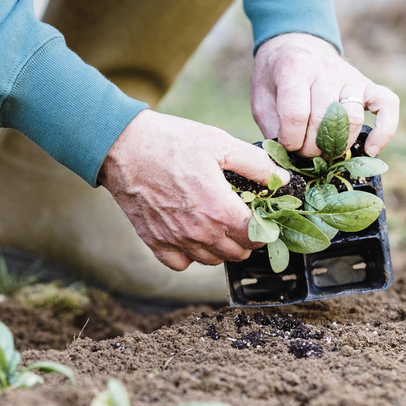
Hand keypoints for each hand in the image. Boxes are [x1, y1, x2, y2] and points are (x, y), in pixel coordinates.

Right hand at [98, 110, 287, 270]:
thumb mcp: (220, 143)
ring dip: (222, 248)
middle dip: (247, 239)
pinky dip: (190, 256)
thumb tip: (281, 179)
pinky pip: (180, 264)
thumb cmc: (172, 141)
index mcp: (219, 209)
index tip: (264, 216)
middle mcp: (199, 232)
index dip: (267, 228)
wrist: (124, 147)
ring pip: (212, 261)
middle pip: (237, 253)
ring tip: (220, 225)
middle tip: (244, 219)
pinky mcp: (155, 241)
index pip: (256, 236)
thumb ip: (256, 164)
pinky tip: (192, 235)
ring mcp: (176, 240)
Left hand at [252, 33, 400, 157]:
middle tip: (303, 153)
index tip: (286, 145)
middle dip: (312, 148)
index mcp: (295, 68)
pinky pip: (387, 105)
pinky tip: (370, 150)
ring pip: (352, 119)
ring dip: (337, 146)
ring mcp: (350, 76)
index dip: (290, 140)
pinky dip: (384, 130)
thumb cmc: (276, 78)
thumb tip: (288, 159)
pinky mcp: (368, 84)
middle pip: (325, 120)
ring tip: (324, 152)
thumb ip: (273, 127)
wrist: (294, 43)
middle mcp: (326, 70)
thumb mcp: (261, 99)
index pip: (296, 114)